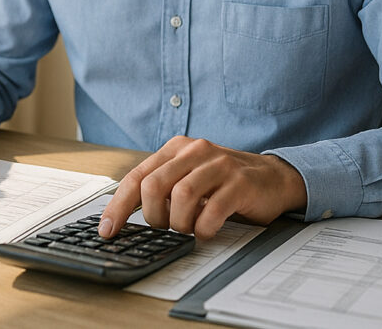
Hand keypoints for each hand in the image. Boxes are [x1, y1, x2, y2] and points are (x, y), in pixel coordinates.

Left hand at [98, 136, 306, 239]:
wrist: (273, 178)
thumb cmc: (224, 183)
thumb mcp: (189, 177)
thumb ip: (163, 189)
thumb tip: (125, 216)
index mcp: (176, 149)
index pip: (136, 177)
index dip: (118, 206)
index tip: (107, 231)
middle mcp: (195, 151)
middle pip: (154, 185)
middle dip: (153, 216)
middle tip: (164, 227)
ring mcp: (219, 165)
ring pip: (181, 197)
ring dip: (179, 223)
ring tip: (188, 228)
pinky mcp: (240, 183)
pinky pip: (212, 211)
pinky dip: (204, 228)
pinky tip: (207, 230)